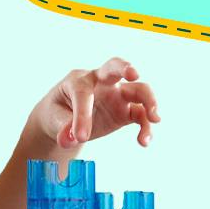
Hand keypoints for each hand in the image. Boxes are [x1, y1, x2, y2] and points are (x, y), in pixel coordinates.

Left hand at [29, 57, 159, 150]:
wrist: (63, 118)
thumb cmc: (57, 112)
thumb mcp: (54, 120)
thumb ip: (62, 128)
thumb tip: (69, 140)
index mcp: (78, 81)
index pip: (83, 92)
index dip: (82, 115)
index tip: (80, 138)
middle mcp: (100, 82)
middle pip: (115, 67)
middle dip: (125, 67)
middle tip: (134, 74)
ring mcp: (116, 95)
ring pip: (138, 89)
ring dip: (149, 101)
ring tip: (155, 119)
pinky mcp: (125, 110)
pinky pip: (140, 115)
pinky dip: (145, 127)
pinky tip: (144, 141)